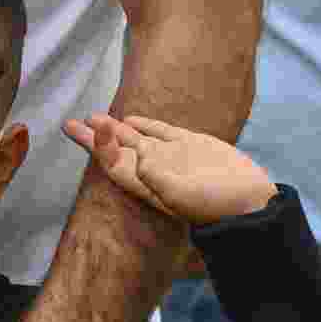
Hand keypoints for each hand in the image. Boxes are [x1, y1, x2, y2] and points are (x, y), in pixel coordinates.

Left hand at [63, 114, 276, 224]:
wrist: (250, 202)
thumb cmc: (216, 204)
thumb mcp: (183, 195)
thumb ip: (158, 177)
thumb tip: (138, 155)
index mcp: (147, 183)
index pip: (115, 164)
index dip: (101, 147)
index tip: (94, 128)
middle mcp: (153, 169)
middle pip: (115, 151)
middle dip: (93, 138)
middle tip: (70, 125)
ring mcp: (171, 156)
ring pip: (134, 139)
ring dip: (113, 129)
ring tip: (93, 117)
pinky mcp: (190, 145)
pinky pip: (160, 132)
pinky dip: (144, 125)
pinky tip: (128, 118)